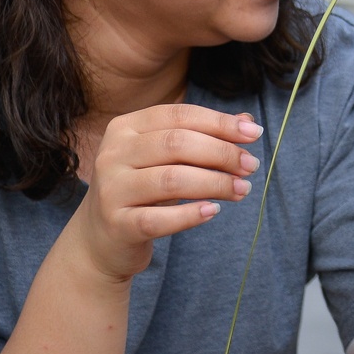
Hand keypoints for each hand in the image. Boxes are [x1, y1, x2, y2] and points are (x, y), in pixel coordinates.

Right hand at [69, 104, 262, 281]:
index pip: (179, 115)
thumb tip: (246, 121)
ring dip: (215, 183)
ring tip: (242, 190)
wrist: (100, 239)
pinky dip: (190, 214)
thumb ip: (202, 136)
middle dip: (222, 153)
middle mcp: (113, 154)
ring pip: (171, 179)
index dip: (220, 122)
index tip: (254, 133)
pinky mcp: (117, 225)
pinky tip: (213, 211)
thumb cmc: (142, 189)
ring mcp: (111, 190)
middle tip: (250, 166)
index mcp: (126, 127)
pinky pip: (158, 219)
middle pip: (177, 144)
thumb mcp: (165, 157)